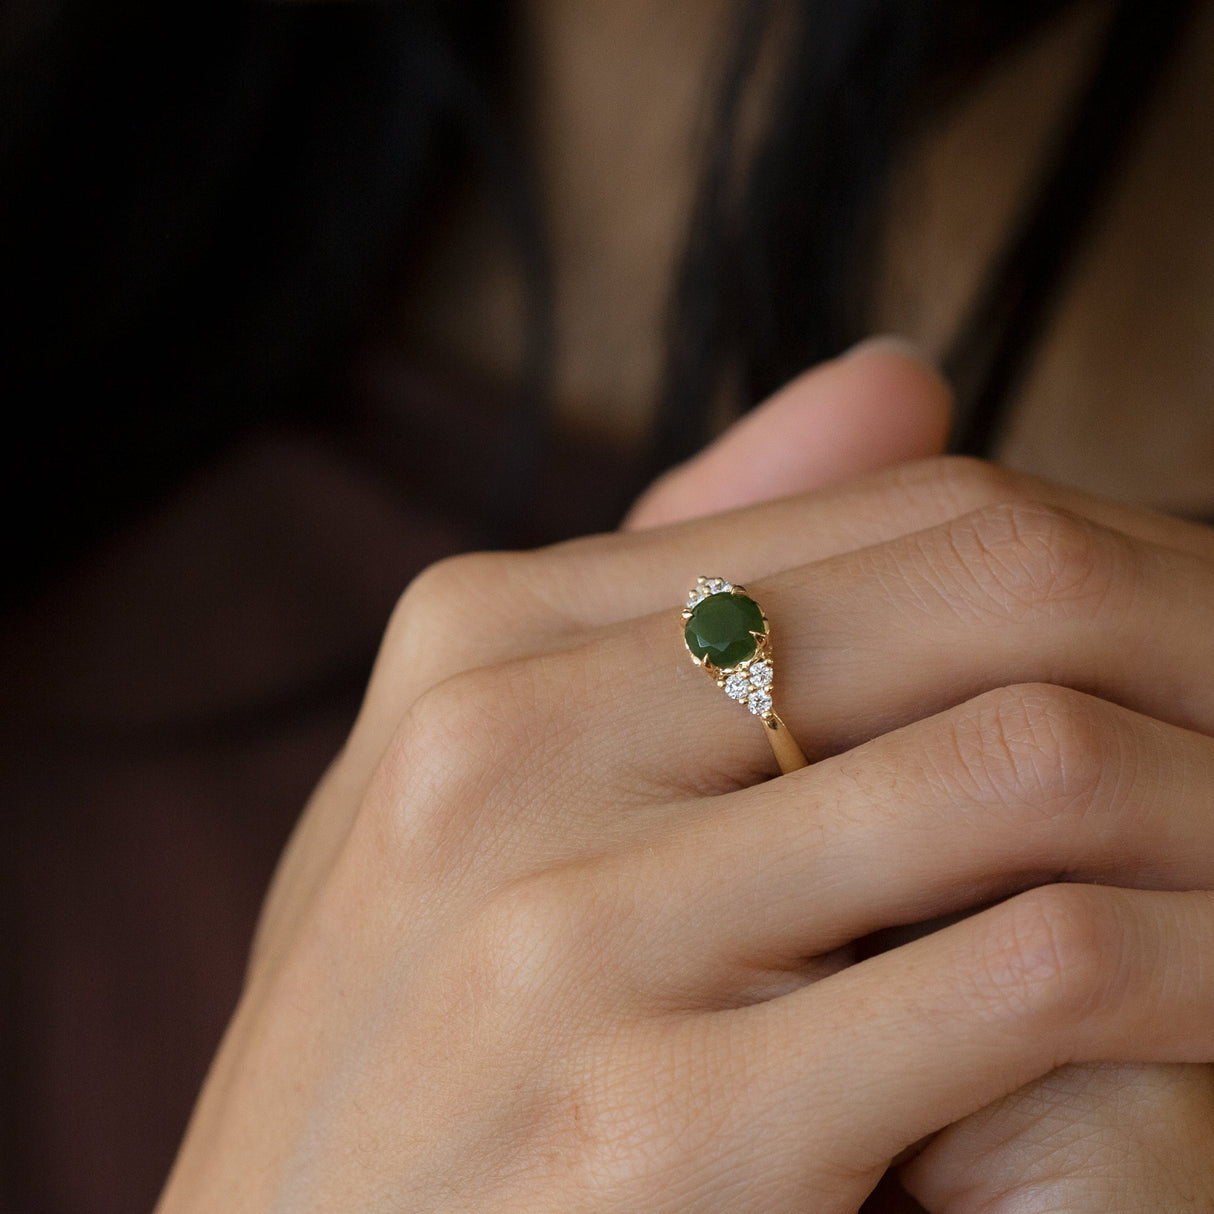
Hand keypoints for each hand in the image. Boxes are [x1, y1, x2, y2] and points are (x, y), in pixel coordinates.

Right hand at [159, 351, 1213, 1212]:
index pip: (879, 515)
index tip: (1192, 626)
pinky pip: (1027, 970)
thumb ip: (683, 581)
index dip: (1088, 558)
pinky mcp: (654, 1135)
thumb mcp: (492, 790)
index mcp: (476, 646)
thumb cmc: (425, 1044)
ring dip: (1205, 800)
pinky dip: (1180, 964)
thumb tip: (899, 381)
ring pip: (1026, 765)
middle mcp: (499, 750)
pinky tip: (1209, 988)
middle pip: (971, 598)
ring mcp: (561, 938)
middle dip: (1185, 641)